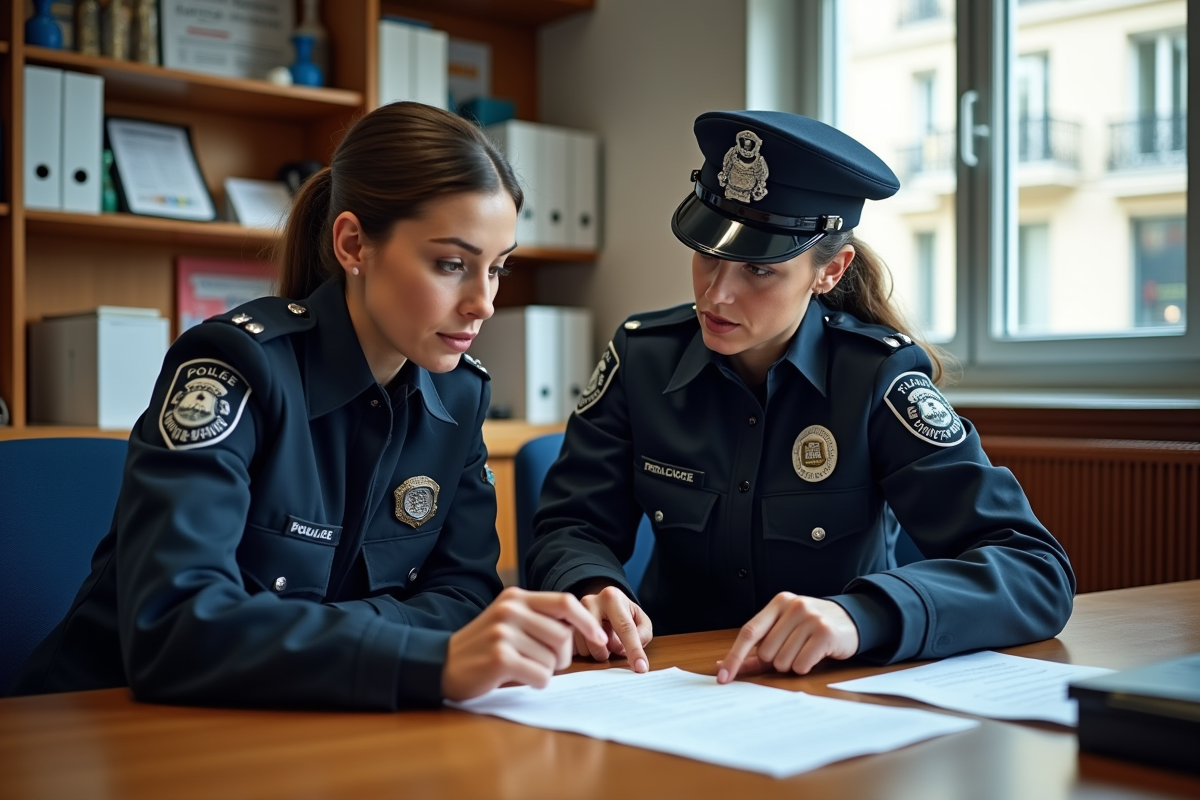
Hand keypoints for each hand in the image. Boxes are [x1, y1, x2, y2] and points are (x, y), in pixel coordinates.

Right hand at [442, 587, 606, 701]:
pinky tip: (516, 678)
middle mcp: (510, 609)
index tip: (599, 637)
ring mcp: (504, 632)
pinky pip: (541, 676)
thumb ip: (539, 618)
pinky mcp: (500, 658)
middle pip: (564, 635)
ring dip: (545, 671)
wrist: (441, 664)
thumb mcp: (509, 621)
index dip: (587, 621)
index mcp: (515, 597)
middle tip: (542, 663)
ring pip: (553, 659)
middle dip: (562, 656)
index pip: (565, 602)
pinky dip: (536, 682)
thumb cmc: (484, 647)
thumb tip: (585, 628)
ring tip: (522, 668)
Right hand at [576, 583, 652, 672]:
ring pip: (585, 647)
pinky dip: (585, 651)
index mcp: (611, 597)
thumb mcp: (639, 618)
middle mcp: (589, 601)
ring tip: (602, 643)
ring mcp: (573, 613)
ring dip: (597, 652)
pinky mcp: (563, 624)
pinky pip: (573, 649)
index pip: (625, 628)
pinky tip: (590, 643)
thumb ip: (643, 633)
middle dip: (609, 651)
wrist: (600, 603)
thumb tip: (635, 650)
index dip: (634, 650)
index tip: (640, 668)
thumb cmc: (622, 613)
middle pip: (599, 640)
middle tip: (614, 648)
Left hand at [716, 593, 858, 682]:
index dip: (734, 656)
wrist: (851, 621)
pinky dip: (805, 667)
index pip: (749, 632)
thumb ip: (755, 650)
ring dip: (792, 664)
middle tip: (793, 649)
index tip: (723, 677)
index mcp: (778, 603)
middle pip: (766, 652)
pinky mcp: (826, 633)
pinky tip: (816, 654)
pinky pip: (802, 665)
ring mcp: (810, 618)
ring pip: (783, 661)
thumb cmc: (810, 629)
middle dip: (776, 660)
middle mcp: (793, 606)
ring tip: (806, 650)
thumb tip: (724, 665)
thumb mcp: (784, 631)